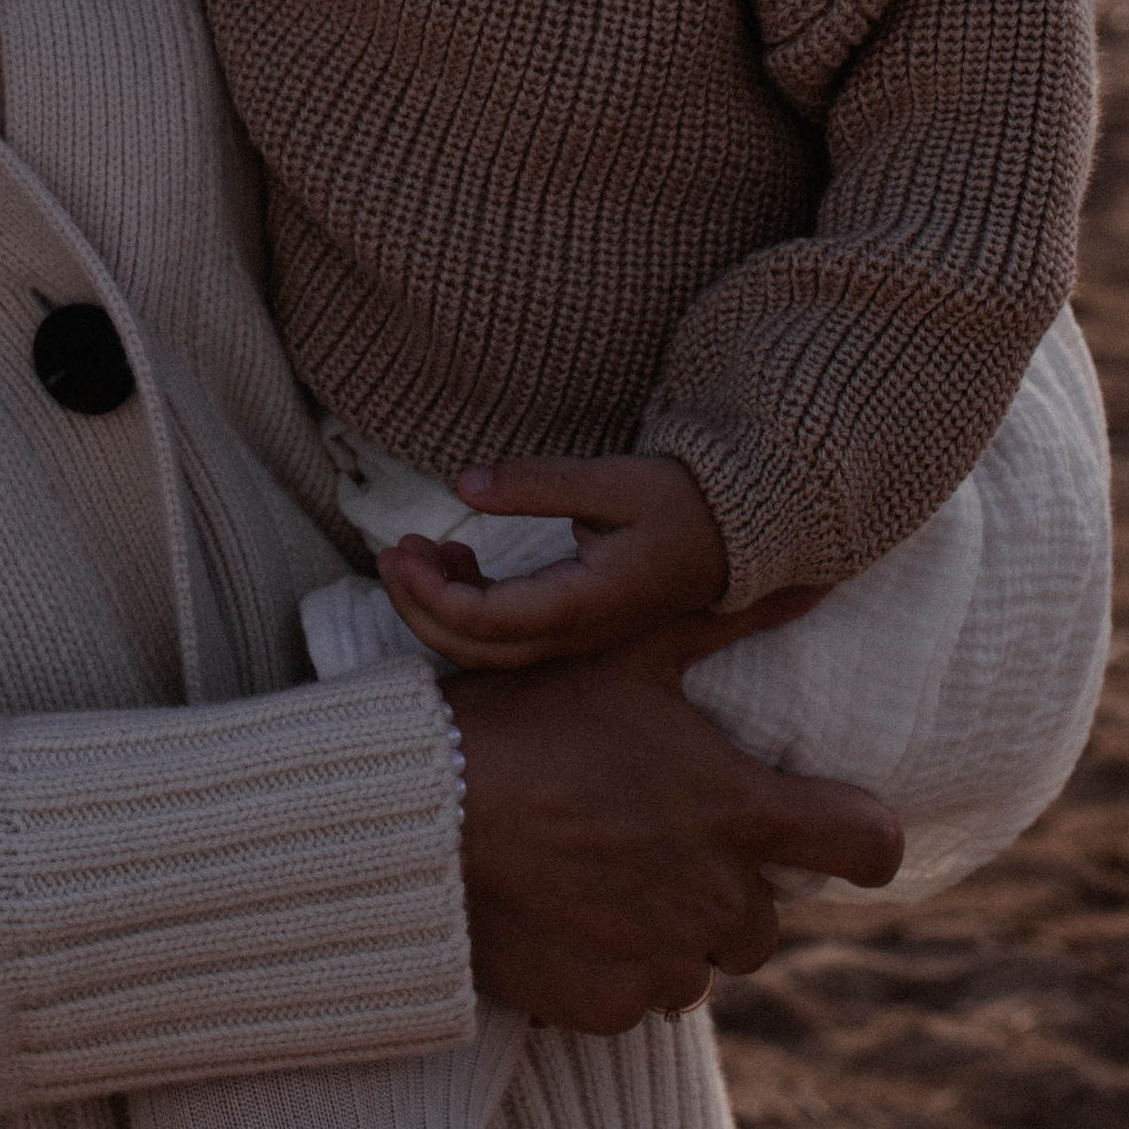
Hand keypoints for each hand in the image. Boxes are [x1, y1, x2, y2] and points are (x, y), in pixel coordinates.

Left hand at [380, 451, 734, 668]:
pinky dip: (470, 602)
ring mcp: (574, 636)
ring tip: (417, 549)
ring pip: (487, 647)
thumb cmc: (681, 503)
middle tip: (391, 552)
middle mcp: (573, 634)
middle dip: (419, 606)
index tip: (399, 548)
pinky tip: (460, 557)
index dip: (430, 592)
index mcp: (581, 605)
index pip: (484, 620)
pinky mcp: (574, 625)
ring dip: (441, 605)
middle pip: (474, 648)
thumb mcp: (612, 480)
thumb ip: (536, 483)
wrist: (737, 534)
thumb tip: (463, 483)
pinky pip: (507, 632)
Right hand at [450, 612, 902, 1029]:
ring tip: (597, 872)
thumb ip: (731, 622)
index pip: (868, 845)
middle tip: (652, 839)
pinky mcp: (608, 1006)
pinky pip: (636, 999)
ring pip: (699, 962)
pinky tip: (561, 913)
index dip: (855, 835)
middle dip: (724, 885)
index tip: (821, 827)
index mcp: (739, 812)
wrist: (420, 811)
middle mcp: (718, 898)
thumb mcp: (628, 652)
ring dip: (668, 930)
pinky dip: (610, 966)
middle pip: (766, 917)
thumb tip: (821, 578)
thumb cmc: (527, 718)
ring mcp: (664, 960)